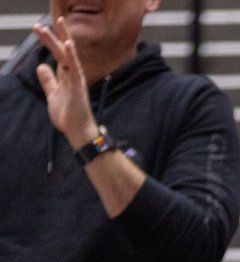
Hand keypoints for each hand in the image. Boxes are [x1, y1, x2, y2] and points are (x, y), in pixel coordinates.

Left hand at [34, 18, 98, 147]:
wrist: (79, 133)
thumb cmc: (69, 116)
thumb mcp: (53, 95)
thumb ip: (48, 81)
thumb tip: (41, 66)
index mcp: (67, 76)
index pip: (58, 54)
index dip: (50, 41)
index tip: (40, 29)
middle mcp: (73, 75)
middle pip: (62, 51)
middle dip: (51, 37)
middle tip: (37, 26)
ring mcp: (77, 80)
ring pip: (67, 56)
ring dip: (60, 40)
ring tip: (52, 26)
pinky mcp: (78, 88)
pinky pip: (75, 69)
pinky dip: (71, 56)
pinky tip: (68, 44)